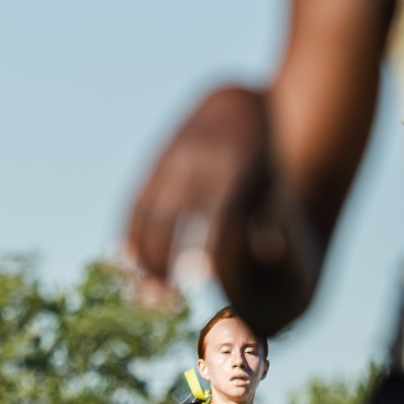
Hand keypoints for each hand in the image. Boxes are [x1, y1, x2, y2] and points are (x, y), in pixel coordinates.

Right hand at [126, 85, 275, 294]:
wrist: (234, 101)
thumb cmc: (263, 156)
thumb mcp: (275, 178)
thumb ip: (270, 213)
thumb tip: (266, 250)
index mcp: (233, 164)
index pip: (216, 212)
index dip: (206, 245)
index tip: (201, 280)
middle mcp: (194, 160)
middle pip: (172, 216)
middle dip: (164, 260)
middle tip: (164, 302)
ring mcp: (167, 161)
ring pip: (147, 212)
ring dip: (143, 255)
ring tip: (146, 294)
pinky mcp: (151, 164)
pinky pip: (134, 203)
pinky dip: (129, 233)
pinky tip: (128, 262)